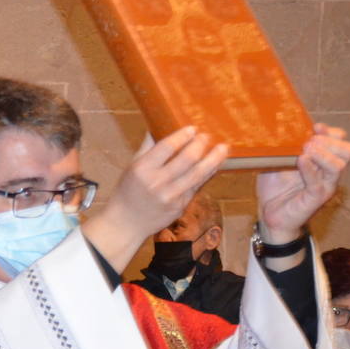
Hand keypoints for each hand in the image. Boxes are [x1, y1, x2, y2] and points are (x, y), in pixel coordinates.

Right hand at [81, 126, 228, 273]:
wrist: (126, 223)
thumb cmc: (128, 191)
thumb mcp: (132, 167)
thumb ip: (147, 147)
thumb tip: (158, 125)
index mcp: (143, 169)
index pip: (167, 147)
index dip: (183, 135)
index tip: (193, 128)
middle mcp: (157, 182)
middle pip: (187, 158)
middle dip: (200, 144)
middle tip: (206, 136)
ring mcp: (171, 196)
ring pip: (199, 173)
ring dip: (214, 158)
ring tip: (223, 147)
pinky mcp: (180, 206)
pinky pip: (198, 186)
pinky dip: (208, 174)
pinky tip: (215, 165)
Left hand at [256, 123, 349, 243]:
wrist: (268, 211)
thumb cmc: (275, 186)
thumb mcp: (278, 161)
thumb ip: (284, 147)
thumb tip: (279, 128)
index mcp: (323, 160)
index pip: (340, 140)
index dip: (331, 132)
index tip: (315, 127)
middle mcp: (329, 172)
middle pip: (348, 150)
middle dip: (330, 141)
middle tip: (309, 142)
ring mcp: (325, 185)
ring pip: (339, 165)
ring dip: (322, 154)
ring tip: (305, 151)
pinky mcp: (316, 198)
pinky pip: (319, 183)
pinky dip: (310, 169)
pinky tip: (300, 161)